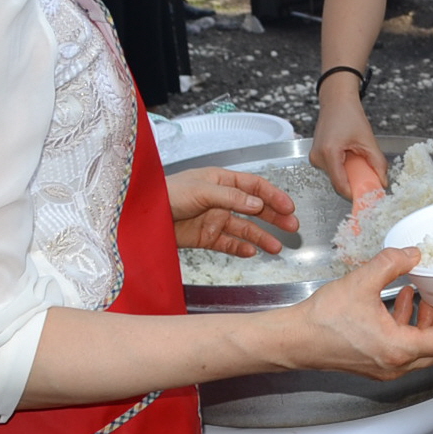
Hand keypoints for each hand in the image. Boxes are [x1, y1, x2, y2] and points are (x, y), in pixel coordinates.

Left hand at [168, 166, 297, 256]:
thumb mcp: (202, 190)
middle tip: (292, 227)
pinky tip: (251, 252)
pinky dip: (240, 248)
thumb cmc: (165, 194)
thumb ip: (232, 198)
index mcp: (221, 181)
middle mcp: (221, 200)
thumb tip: (258, 205)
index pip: (255, 187)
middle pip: (255, 208)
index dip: (273, 196)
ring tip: (277, 246)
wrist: (141, 218)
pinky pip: (228, 243)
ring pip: (244, 229)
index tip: (289, 207)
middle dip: (274, 217)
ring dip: (261, 236)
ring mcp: (214, 219)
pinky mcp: (205, 237)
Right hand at [285, 247, 432, 378]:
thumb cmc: (321, 320)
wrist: (292, 340)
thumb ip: (392, 263)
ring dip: (428, 321)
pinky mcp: (372, 362)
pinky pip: (402, 346)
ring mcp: (383, 366)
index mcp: (399, 348)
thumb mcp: (363, 281)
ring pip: (420, 347)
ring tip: (428, 294)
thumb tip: (413, 253)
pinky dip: (408, 324)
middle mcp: (394, 364)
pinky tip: (403, 300)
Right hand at [311, 87, 387, 196]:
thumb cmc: (349, 115)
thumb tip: (383, 182)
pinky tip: (351, 158)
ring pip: (336, 176)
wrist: (337, 101)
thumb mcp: (368, 140)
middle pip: (338, 182)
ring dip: (349, 175)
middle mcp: (318, 158)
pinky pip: (332, 169)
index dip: (355, 194)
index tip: (368, 199)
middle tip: (370, 180)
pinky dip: (344, 168)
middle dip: (355, 183)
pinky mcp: (317, 156)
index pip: (341, 185)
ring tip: (360, 162)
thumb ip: (377, 163)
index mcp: (329, 153)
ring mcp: (315, 158)